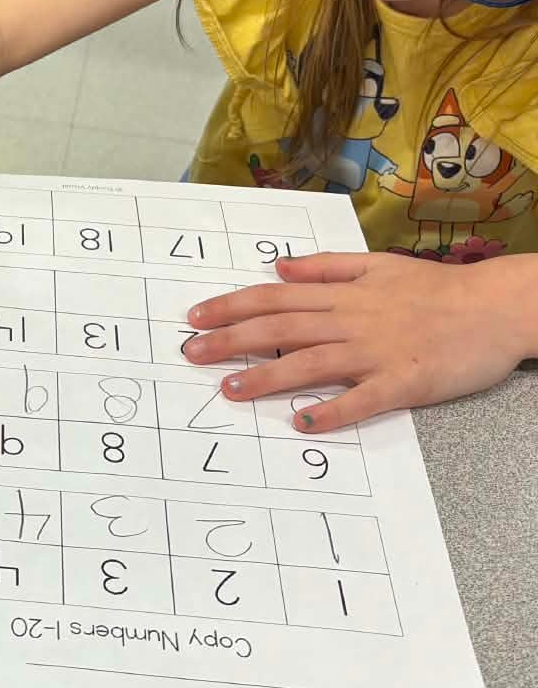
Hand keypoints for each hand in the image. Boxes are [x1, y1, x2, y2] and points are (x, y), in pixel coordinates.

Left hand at [183, 251, 529, 430]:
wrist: (496, 306)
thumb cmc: (436, 288)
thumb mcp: (377, 264)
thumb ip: (326, 267)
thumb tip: (279, 267)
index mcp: (342, 295)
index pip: (273, 298)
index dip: (231, 306)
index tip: (195, 317)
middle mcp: (351, 320)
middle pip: (279, 329)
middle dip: (230, 340)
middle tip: (190, 353)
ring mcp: (376, 352)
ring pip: (310, 363)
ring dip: (267, 377)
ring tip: (230, 390)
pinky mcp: (404, 382)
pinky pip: (363, 399)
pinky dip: (332, 410)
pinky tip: (303, 423)